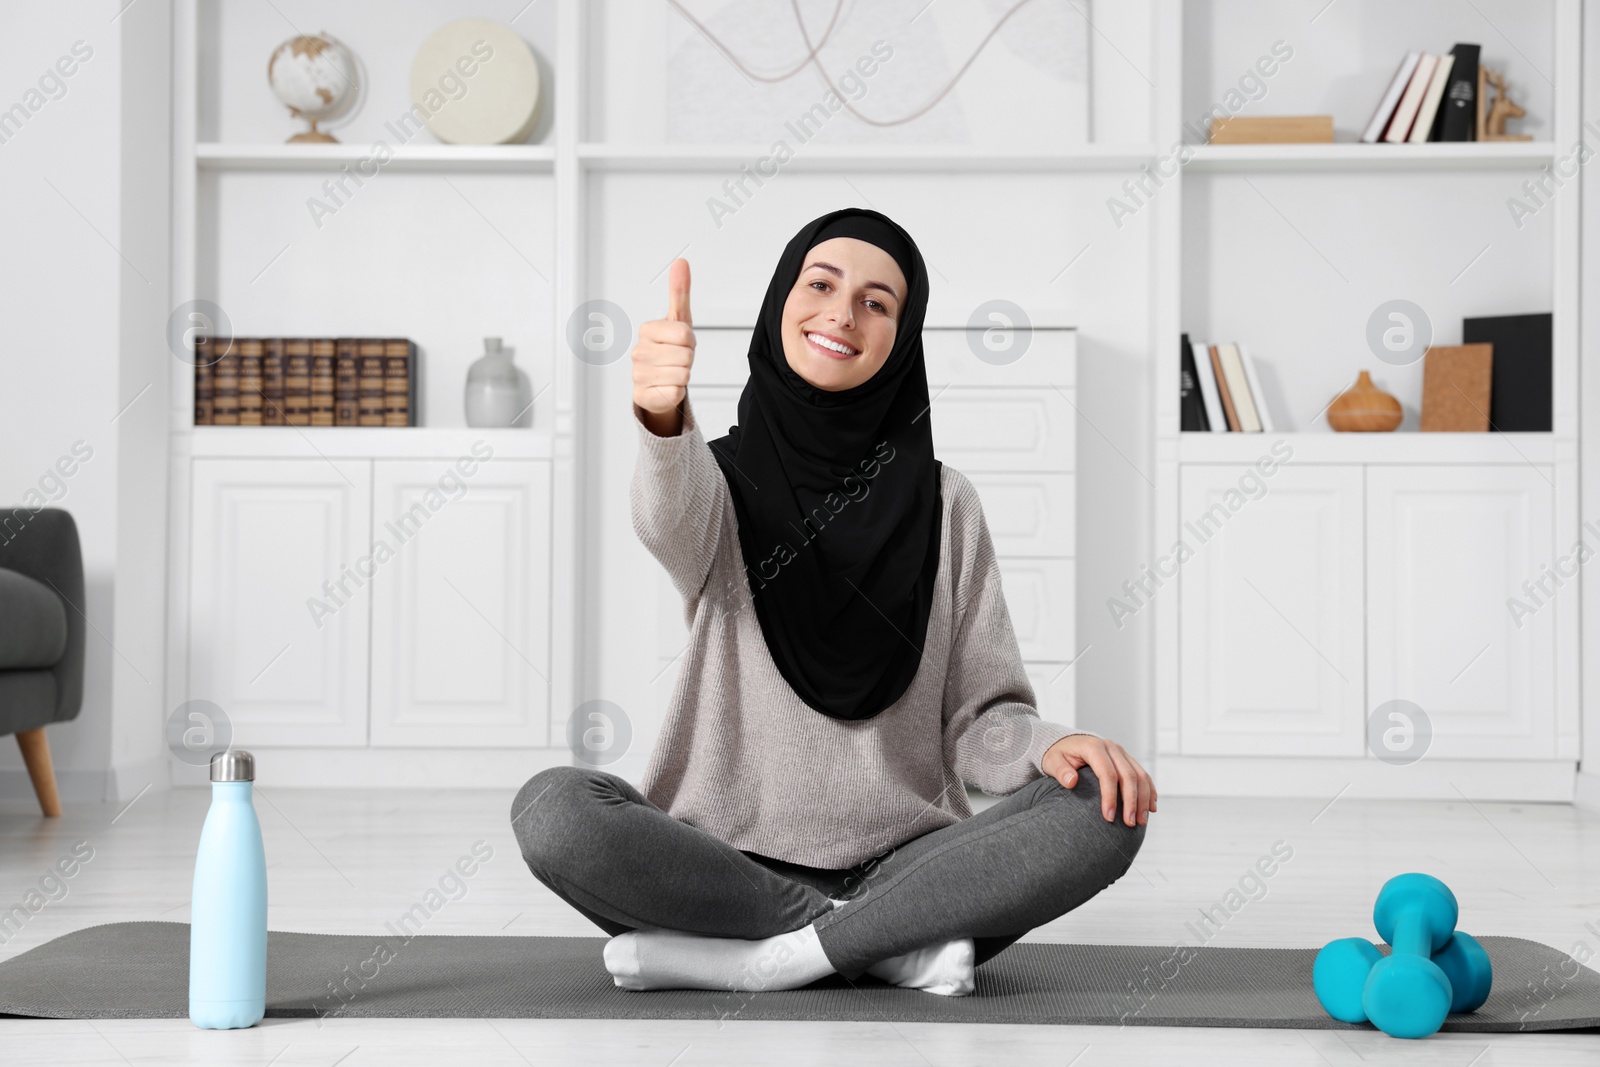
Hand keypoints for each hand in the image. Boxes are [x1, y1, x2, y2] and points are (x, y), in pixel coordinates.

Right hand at [631, 257, 694, 433]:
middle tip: (677, 359)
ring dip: (683, 375)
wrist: (659, 382)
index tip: (681, 343)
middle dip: (687, 359)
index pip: (685, 334)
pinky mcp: (643, 396)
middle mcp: (639, 352)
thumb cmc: (670, 349)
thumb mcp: (678, 319)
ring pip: (682, 374)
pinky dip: (676, 392)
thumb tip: (681, 263)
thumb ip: (679, 291)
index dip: (690, 341)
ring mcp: (639, 375)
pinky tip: (666, 387)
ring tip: (672, 372)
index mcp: (647, 330)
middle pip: (685, 355)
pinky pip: (675, 392)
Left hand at [1041, 734, 1155, 826]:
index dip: (1110, 796)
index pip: (1107, 774)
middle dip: (1131, 801)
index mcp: (1094, 747)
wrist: (1066, 742)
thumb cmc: (1058, 755)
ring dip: (1144, 799)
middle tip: (1130, 823)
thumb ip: (1060, 771)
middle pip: (1128, 775)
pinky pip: (1143, 774)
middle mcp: (1111, 747)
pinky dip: (1149, 791)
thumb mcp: (1052, 761)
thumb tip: (1071, 781)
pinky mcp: (1127, 758)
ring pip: (1140, 775)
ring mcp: (1121, 752)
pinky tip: (1151, 807)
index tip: (1108, 817)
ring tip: (1141, 821)